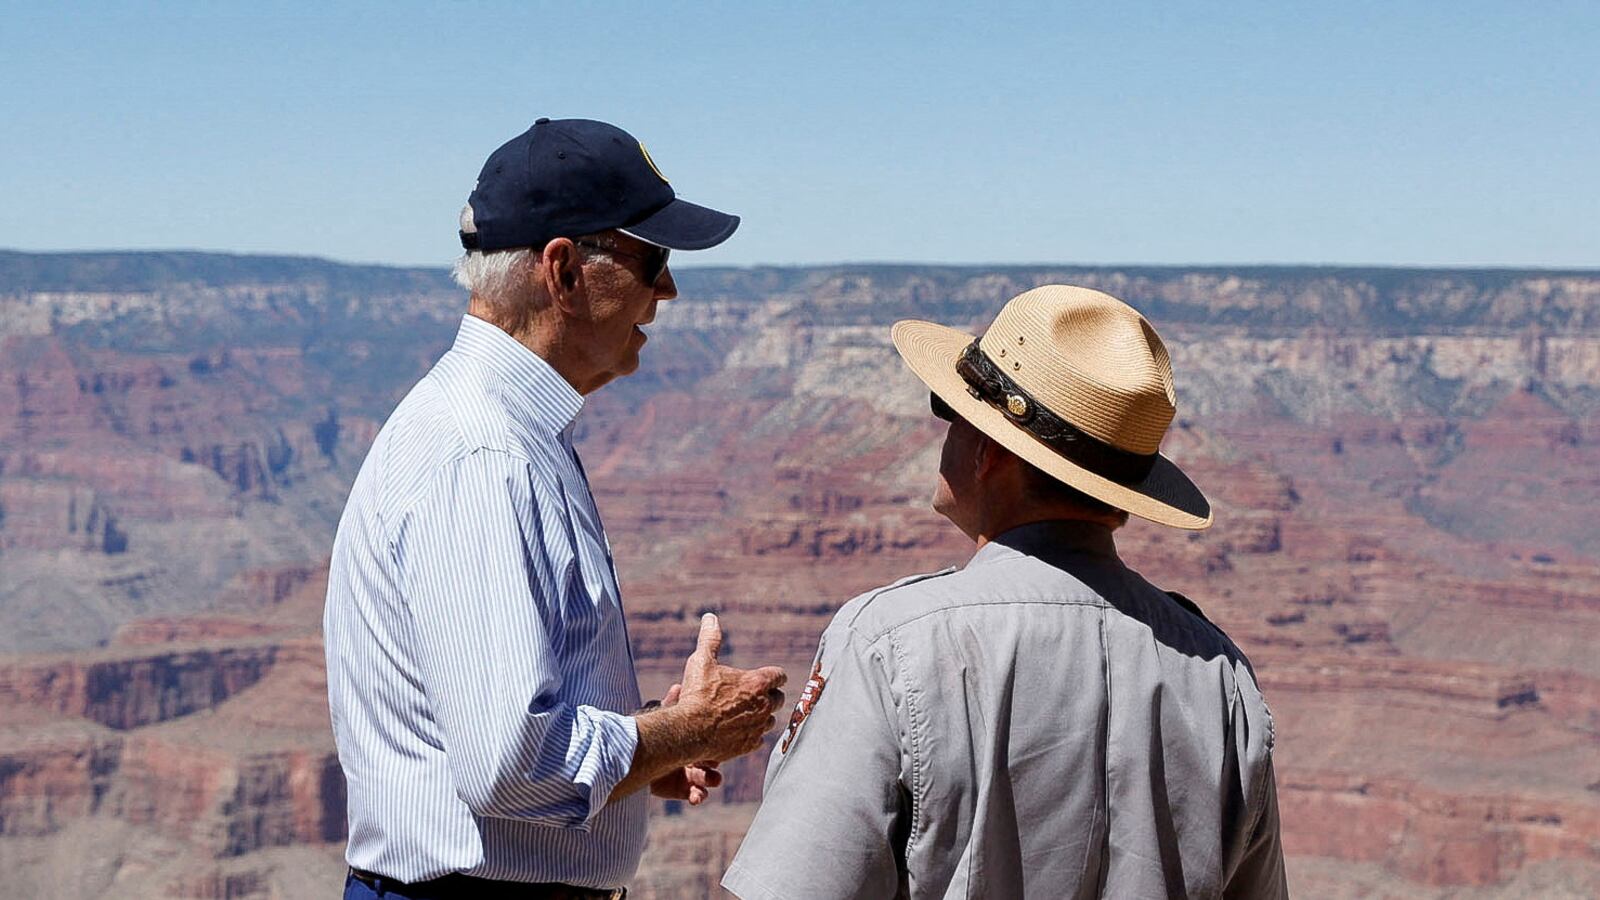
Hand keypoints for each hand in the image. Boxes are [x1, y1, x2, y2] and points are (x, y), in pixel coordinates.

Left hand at [648, 683, 722, 804]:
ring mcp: (689, 775)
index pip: (712, 743)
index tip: (715, 747)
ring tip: (709, 781)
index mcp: (694, 740)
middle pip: (713, 763)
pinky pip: (695, 795)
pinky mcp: (680, 789)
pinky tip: (696, 797)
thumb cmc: (649, 733)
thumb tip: (677, 687)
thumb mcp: (661, 717)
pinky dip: (698, 797)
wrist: (630, 756)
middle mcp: (694, 758)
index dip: (716, 746)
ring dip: (710, 781)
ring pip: (708, 781)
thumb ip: (670, 704)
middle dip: (717, 764)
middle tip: (713, 766)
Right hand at [676, 613, 786, 762]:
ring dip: (761, 715)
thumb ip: (710, 638)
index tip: (766, 677)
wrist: (688, 730)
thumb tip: (710, 617)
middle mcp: (764, 705)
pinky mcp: (750, 745)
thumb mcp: (701, 660)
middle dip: (769, 696)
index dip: (773, 676)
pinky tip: (738, 729)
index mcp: (757, 683)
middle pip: (779, 699)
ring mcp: (758, 726)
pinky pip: (759, 738)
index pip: (780, 676)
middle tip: (754, 695)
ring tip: (745, 712)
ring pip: (770, 720)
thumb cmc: (697, 693)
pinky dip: (751, 733)